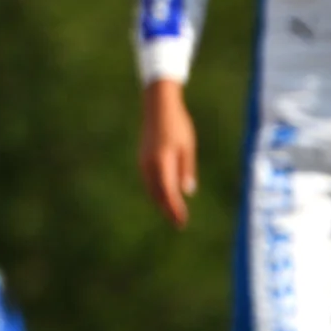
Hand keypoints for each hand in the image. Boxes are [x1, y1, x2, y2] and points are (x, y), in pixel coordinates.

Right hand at [139, 77, 197, 226]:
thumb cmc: (177, 125)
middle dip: (167, 209)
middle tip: (178, 223)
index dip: (175, 209)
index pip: (169, 192)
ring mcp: (144, 162)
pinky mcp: (143, 159)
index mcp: (162, 162)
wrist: (158, 107)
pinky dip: (156, 192)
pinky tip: (163, 195)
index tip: (182, 221)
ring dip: (161, 202)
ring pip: (151, 188)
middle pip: (157, 194)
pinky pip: (149, 181)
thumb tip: (187, 191)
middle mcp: (149, 165)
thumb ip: (186, 170)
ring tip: (172, 213)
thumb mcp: (187, 147)